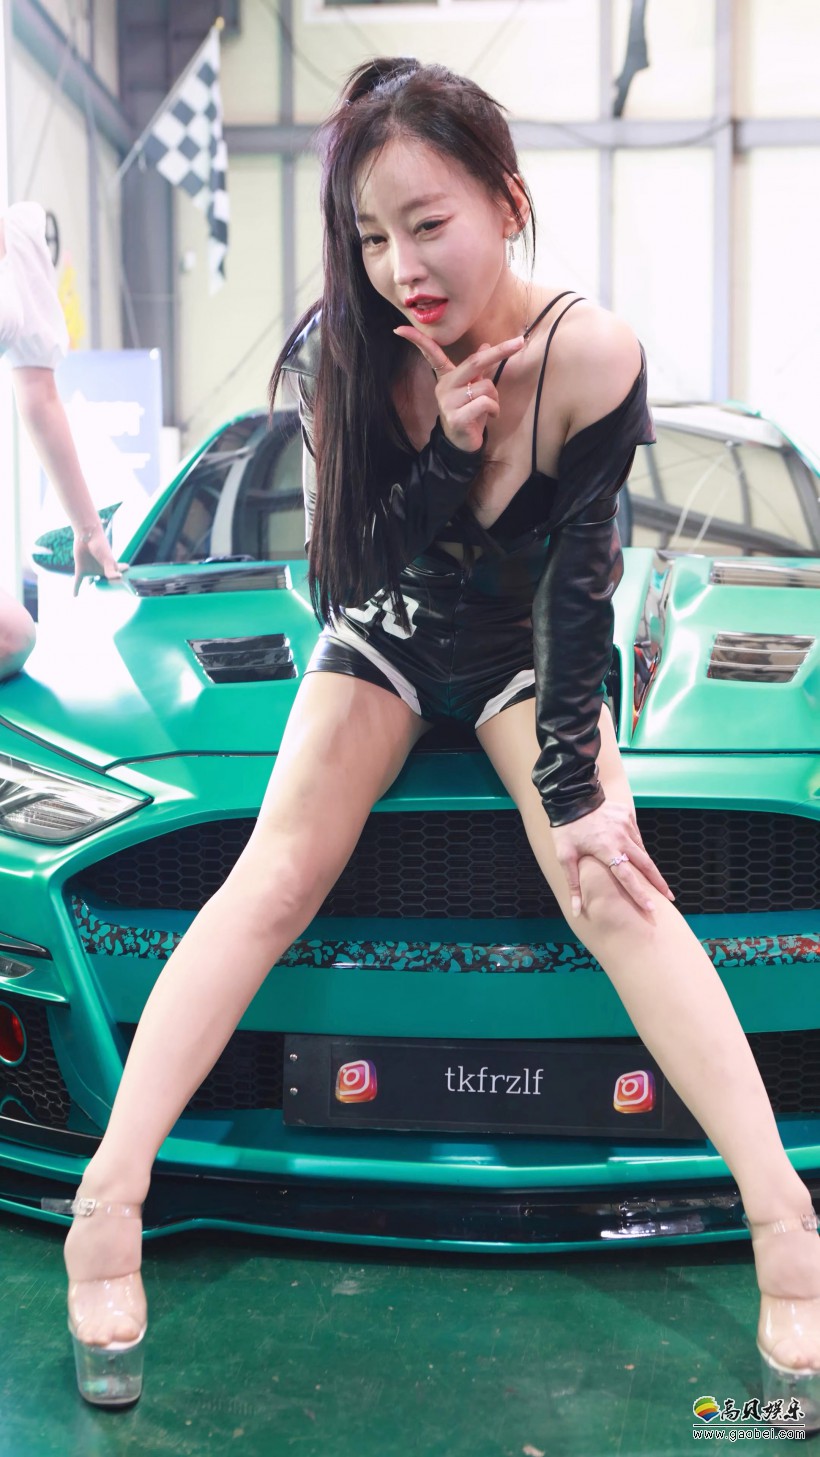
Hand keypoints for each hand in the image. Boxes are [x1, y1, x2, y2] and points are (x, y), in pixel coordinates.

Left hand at [73, 523, 125, 596]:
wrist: (87, 535)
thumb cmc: (100, 545)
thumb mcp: (107, 559)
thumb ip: (111, 570)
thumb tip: (119, 578)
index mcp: (111, 567)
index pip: (119, 574)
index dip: (123, 577)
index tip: (128, 581)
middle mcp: (101, 569)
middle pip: (106, 580)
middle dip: (110, 584)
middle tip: (114, 591)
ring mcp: (91, 570)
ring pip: (93, 581)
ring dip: (93, 586)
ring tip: (95, 593)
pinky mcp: (81, 569)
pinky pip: (78, 581)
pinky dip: (76, 588)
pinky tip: (75, 596)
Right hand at [393, 328, 524, 452]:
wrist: (463, 443)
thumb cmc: (470, 412)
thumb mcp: (474, 387)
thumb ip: (479, 367)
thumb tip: (486, 345)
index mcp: (446, 377)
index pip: (431, 354)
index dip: (417, 340)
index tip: (399, 329)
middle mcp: (444, 387)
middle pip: (474, 362)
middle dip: (499, 352)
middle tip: (519, 342)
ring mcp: (448, 403)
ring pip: (486, 386)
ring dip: (495, 397)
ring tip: (490, 408)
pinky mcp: (457, 417)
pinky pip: (485, 403)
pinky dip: (495, 408)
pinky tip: (491, 416)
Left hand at [550, 800, 673, 918]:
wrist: (571, 795)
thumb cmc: (566, 829)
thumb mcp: (564, 857)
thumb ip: (573, 884)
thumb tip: (576, 911)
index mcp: (606, 849)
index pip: (627, 876)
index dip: (639, 893)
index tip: (651, 907)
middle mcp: (621, 837)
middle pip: (646, 864)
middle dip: (659, 882)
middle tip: (670, 897)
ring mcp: (627, 825)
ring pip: (641, 849)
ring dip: (646, 865)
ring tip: (653, 879)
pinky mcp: (628, 815)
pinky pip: (636, 836)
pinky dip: (636, 847)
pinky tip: (634, 854)